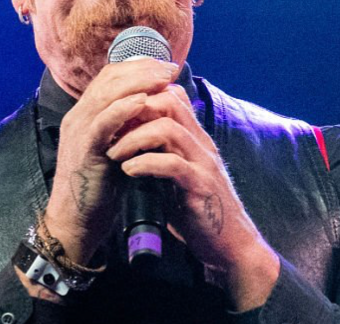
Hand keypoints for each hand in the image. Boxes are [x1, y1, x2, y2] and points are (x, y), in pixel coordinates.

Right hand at [41, 59, 180, 265]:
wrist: (76, 221)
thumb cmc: (100, 188)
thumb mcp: (116, 149)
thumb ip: (128, 128)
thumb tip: (155, 109)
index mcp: (86, 114)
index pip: (109, 77)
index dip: (137, 67)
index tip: (165, 65)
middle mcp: (79, 117)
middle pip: (109, 79)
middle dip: (142, 69)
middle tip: (169, 67)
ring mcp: (78, 132)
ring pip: (105, 95)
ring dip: (137, 83)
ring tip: (162, 77)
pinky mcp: (84, 151)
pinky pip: (102, 124)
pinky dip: (122, 110)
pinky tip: (142, 102)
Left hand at [105, 84, 280, 310]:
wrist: (230, 244)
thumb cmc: (197, 209)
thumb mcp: (176, 173)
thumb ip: (161, 152)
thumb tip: (130, 136)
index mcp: (195, 137)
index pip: (171, 95)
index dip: (141, 98)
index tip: (116, 116)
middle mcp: (201, 143)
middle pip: (169, 101)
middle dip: (134, 111)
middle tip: (110, 130)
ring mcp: (203, 163)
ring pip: (168, 128)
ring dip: (133, 138)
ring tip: (114, 153)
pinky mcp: (200, 186)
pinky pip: (172, 164)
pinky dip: (144, 163)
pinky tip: (128, 171)